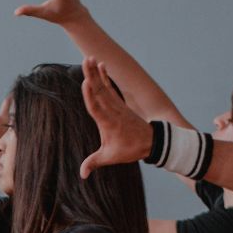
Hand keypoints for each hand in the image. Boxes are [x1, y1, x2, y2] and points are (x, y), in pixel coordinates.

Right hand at [78, 58, 151, 178]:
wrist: (151, 142)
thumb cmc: (129, 149)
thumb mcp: (110, 157)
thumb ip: (94, 162)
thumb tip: (81, 175)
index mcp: (108, 123)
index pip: (96, 107)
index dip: (91, 95)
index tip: (86, 82)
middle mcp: (112, 111)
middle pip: (99, 90)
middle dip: (92, 75)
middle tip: (86, 59)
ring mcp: (116, 105)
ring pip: (104, 86)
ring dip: (96, 72)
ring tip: (90, 57)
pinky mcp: (119, 103)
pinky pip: (110, 87)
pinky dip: (105, 76)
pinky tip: (101, 66)